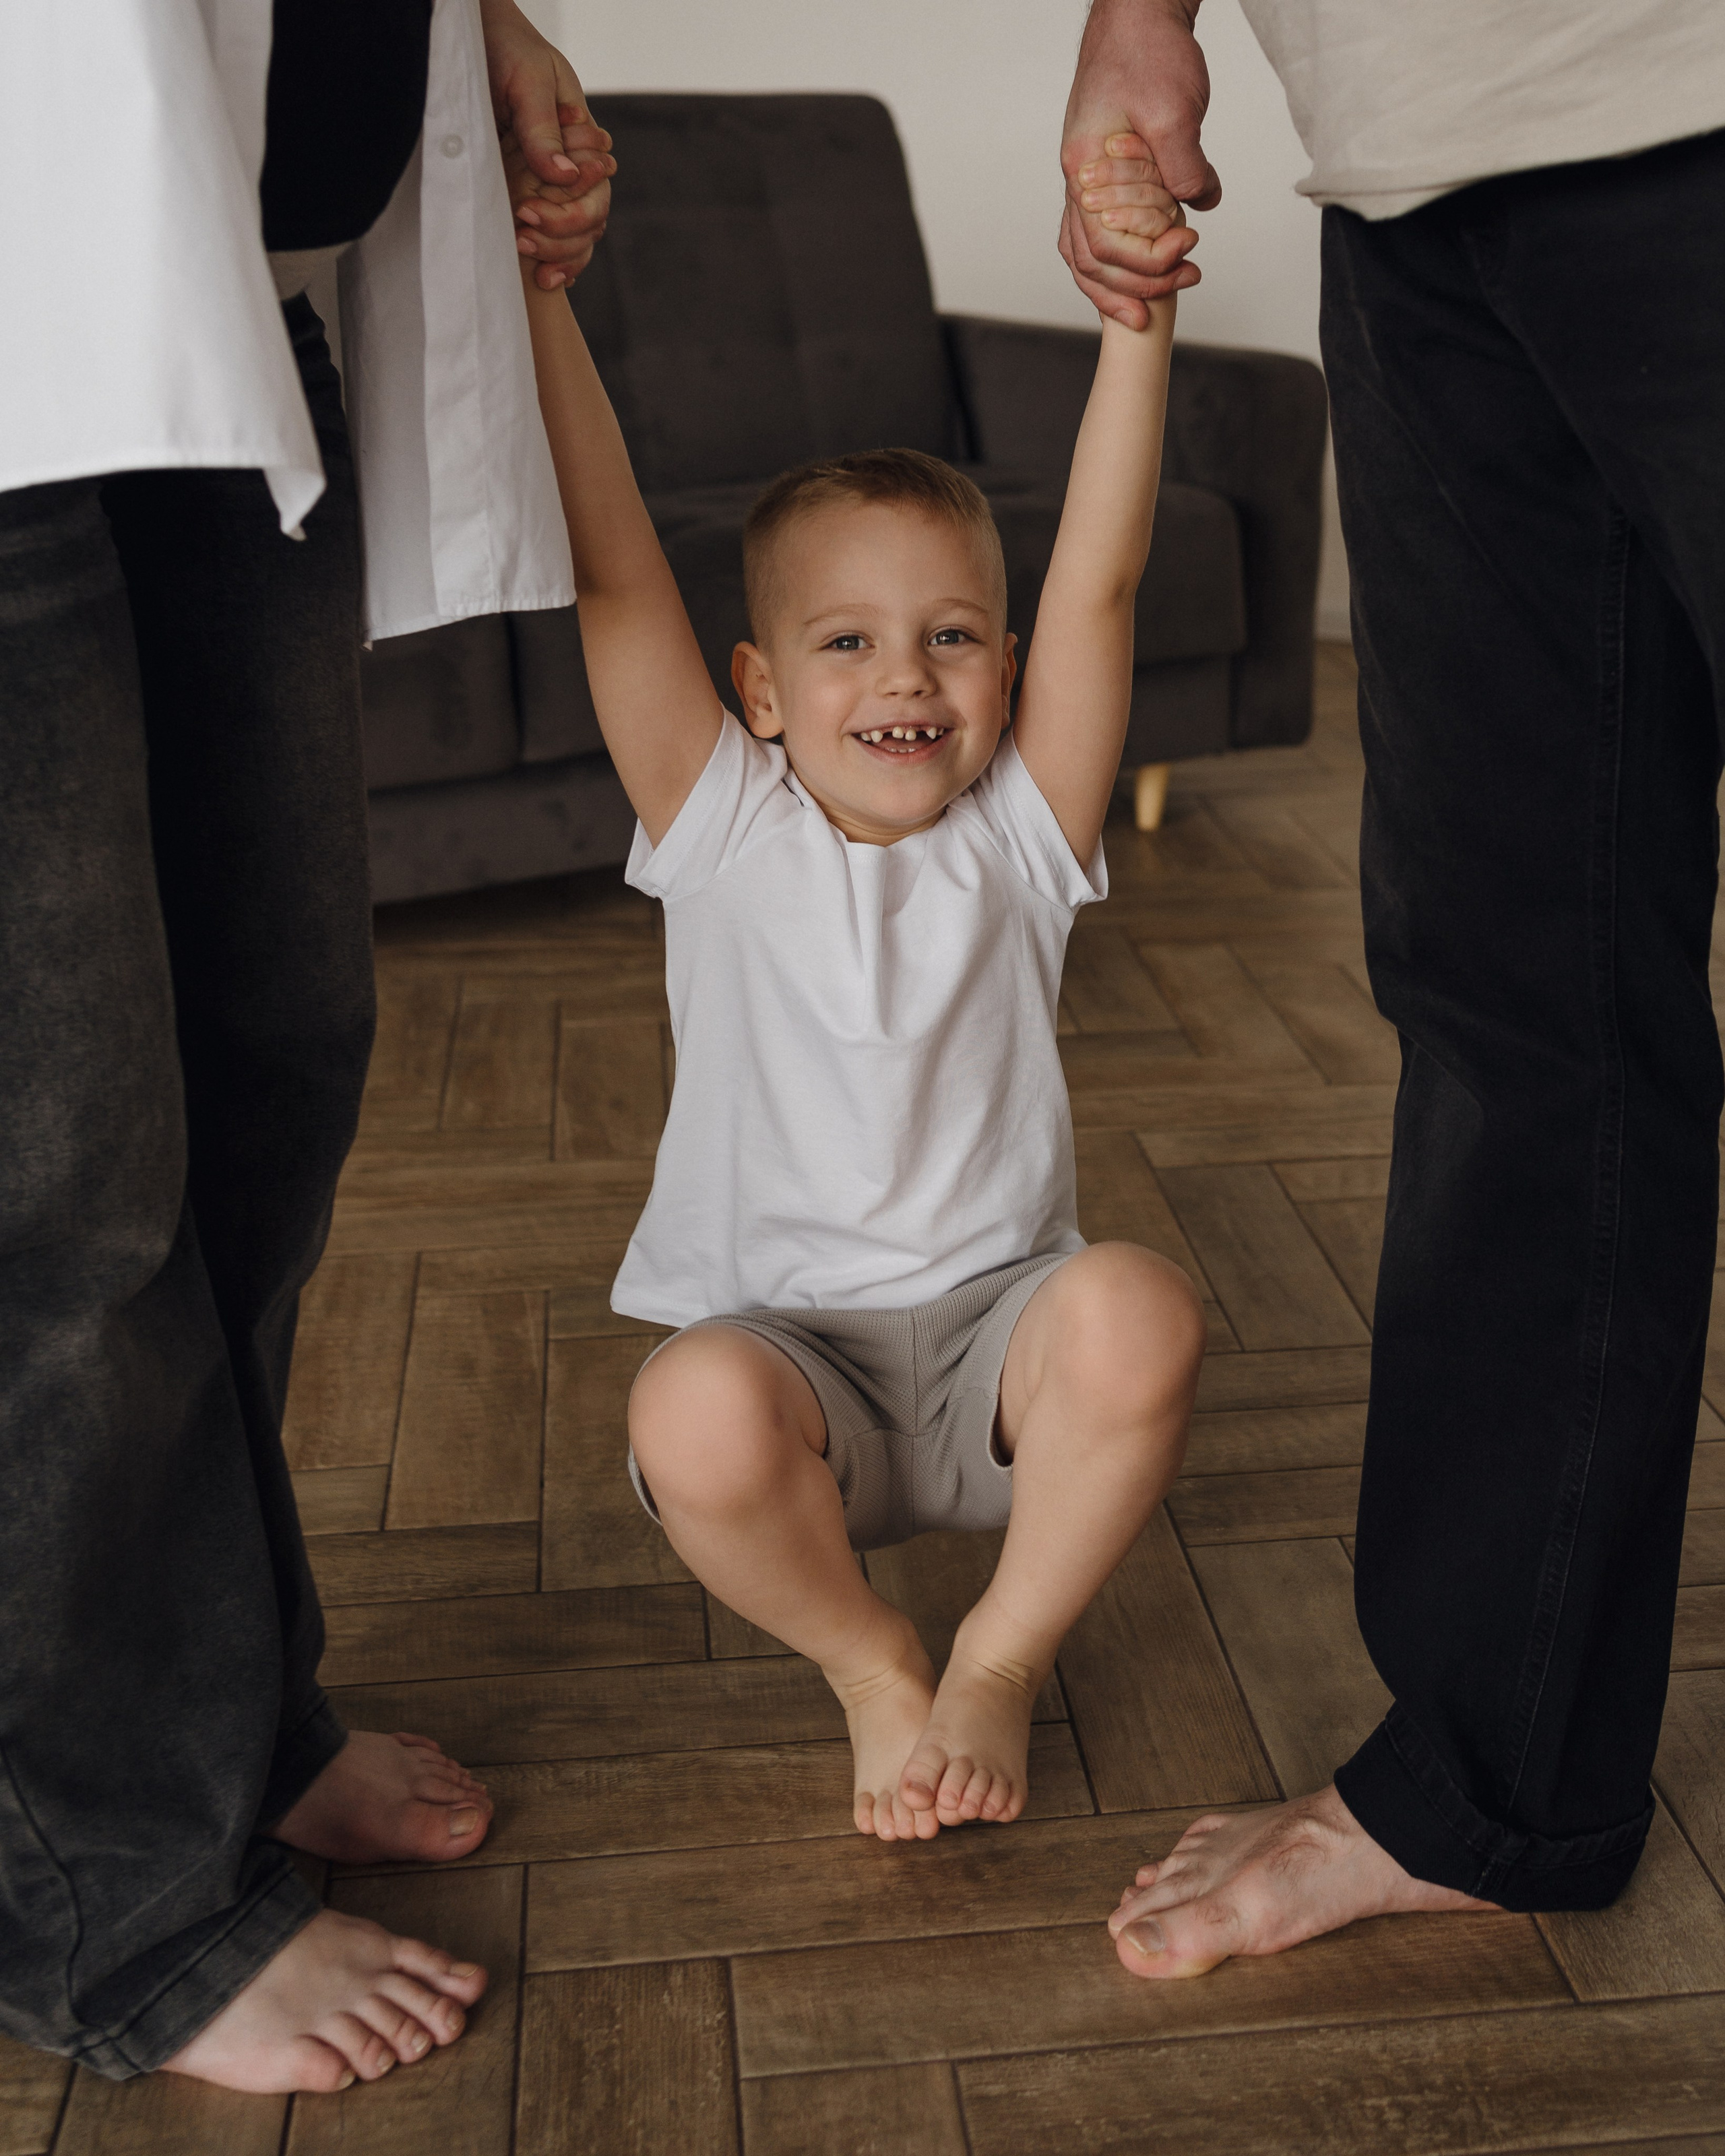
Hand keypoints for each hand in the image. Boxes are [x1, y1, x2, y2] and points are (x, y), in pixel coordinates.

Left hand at [478, 0, 614, 289]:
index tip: (525, 211)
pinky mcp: (529, 195)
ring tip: (526, 262)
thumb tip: (565, 178)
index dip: (569, 212)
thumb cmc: (507, 49)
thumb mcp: (528, 81)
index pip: (595, 193)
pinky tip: (540, 278)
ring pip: (578, 238)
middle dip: (560, 237)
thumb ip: (543, 129)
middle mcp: (572, 168)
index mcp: (582, 141)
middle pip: (590, 222)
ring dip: (557, 255)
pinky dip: (554, 261)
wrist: (475, 40)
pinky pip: (555, 238)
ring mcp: (553, 185)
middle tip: (520, 236)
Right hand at [1060, 0, 1216, 326]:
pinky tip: (1142, 270)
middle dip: (1136, 286)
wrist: (1137, 13)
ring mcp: (1085, 180)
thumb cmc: (1148, 52)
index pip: (1105, 244)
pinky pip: (1095, 233)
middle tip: (1186, 281)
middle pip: (1089, 261)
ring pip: (1084, 254)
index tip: (1189, 247)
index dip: (1148, 261)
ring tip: (1154, 304)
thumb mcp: (1175, 111)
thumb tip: (1201, 204)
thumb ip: (1187, 165)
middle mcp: (1077, 180)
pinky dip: (1115, 261)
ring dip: (1118, 285)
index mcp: (1085, 169)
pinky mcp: (1101, 175)